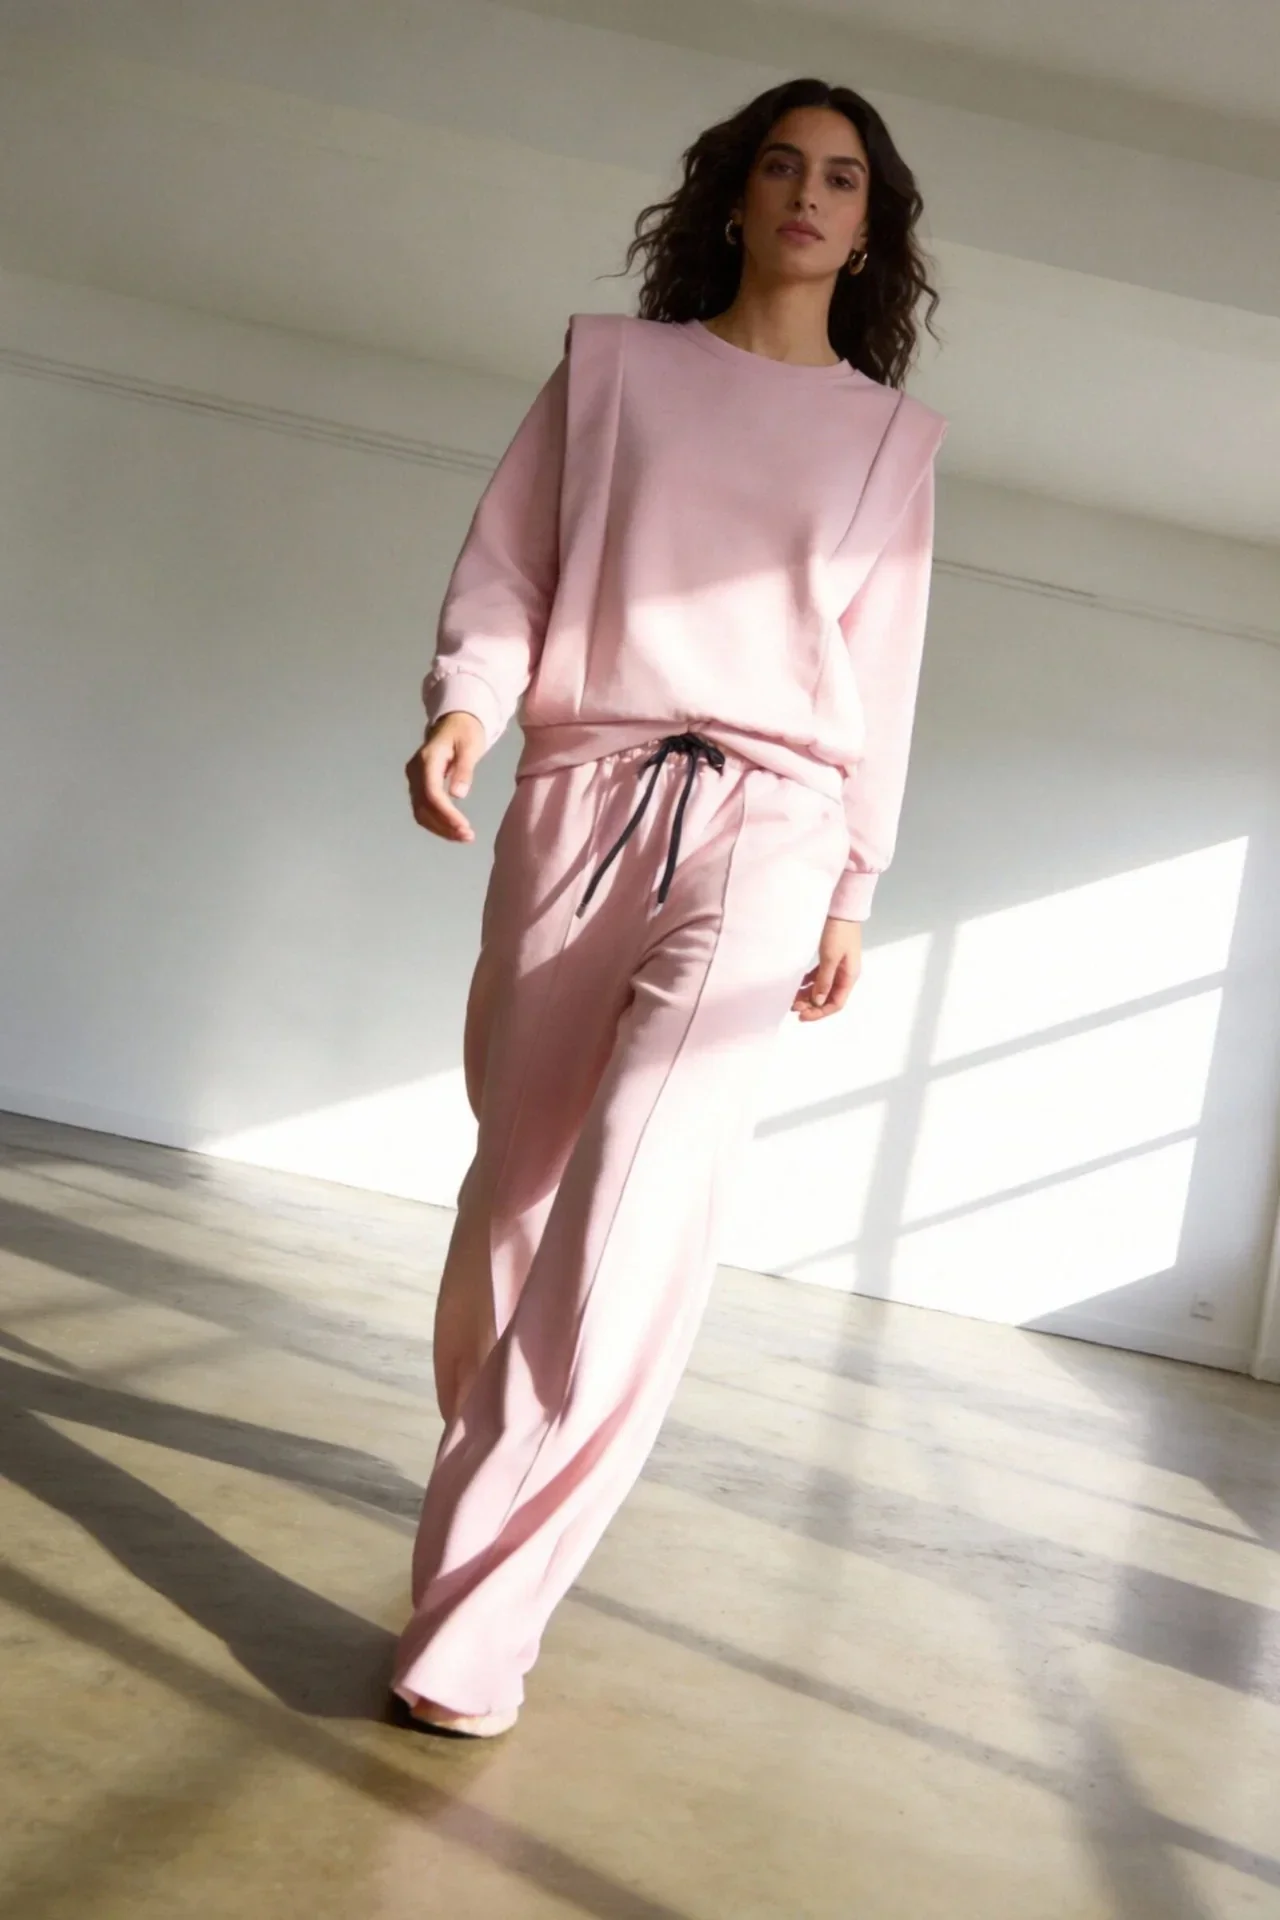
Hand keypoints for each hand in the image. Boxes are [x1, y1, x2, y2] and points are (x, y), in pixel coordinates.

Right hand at [406, 711, 485, 841]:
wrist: (454, 722)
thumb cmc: (465, 732)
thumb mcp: (470, 747)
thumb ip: (464, 770)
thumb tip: (458, 795)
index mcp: (427, 760)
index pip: (431, 793)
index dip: (446, 813)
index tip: (464, 827)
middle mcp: (415, 771)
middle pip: (424, 806)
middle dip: (444, 825)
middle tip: (468, 837)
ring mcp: (414, 780)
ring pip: (421, 812)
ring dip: (440, 828)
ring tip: (464, 837)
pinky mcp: (418, 786)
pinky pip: (423, 810)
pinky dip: (437, 823)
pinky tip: (453, 830)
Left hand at [792, 916, 861, 1020]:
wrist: (842, 908)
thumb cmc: (838, 932)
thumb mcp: (830, 958)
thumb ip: (824, 981)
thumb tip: (818, 1001)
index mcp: (849, 977)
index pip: (835, 1004)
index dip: (819, 1012)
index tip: (801, 1015)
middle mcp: (845, 975)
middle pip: (828, 998)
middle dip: (811, 1004)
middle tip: (793, 1006)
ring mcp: (838, 967)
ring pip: (822, 988)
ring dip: (808, 994)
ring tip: (792, 998)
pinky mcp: (830, 958)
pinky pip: (819, 977)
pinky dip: (809, 982)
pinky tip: (798, 984)